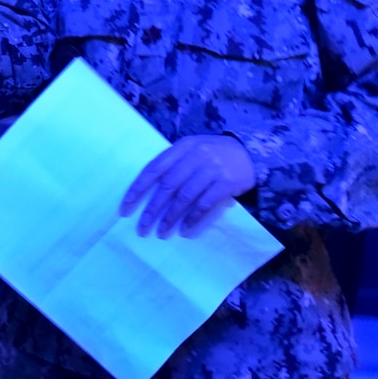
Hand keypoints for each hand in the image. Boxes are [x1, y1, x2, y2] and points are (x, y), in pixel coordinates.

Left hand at [120, 135, 255, 237]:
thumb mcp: (193, 150)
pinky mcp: (226, 183)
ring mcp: (212, 168)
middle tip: (142, 227)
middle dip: (152, 208)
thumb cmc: (215, 154)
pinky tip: (185, 229)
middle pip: (167, 185)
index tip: (125, 208)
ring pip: (184, 196)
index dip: (138, 189)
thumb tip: (146, 191)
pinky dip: (193, 218)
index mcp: (183, 146)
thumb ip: (174, 164)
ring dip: (170, 217)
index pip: (153, 168)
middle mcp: (196, 155)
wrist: (251, 153)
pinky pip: (204, 204)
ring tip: (161, 232)